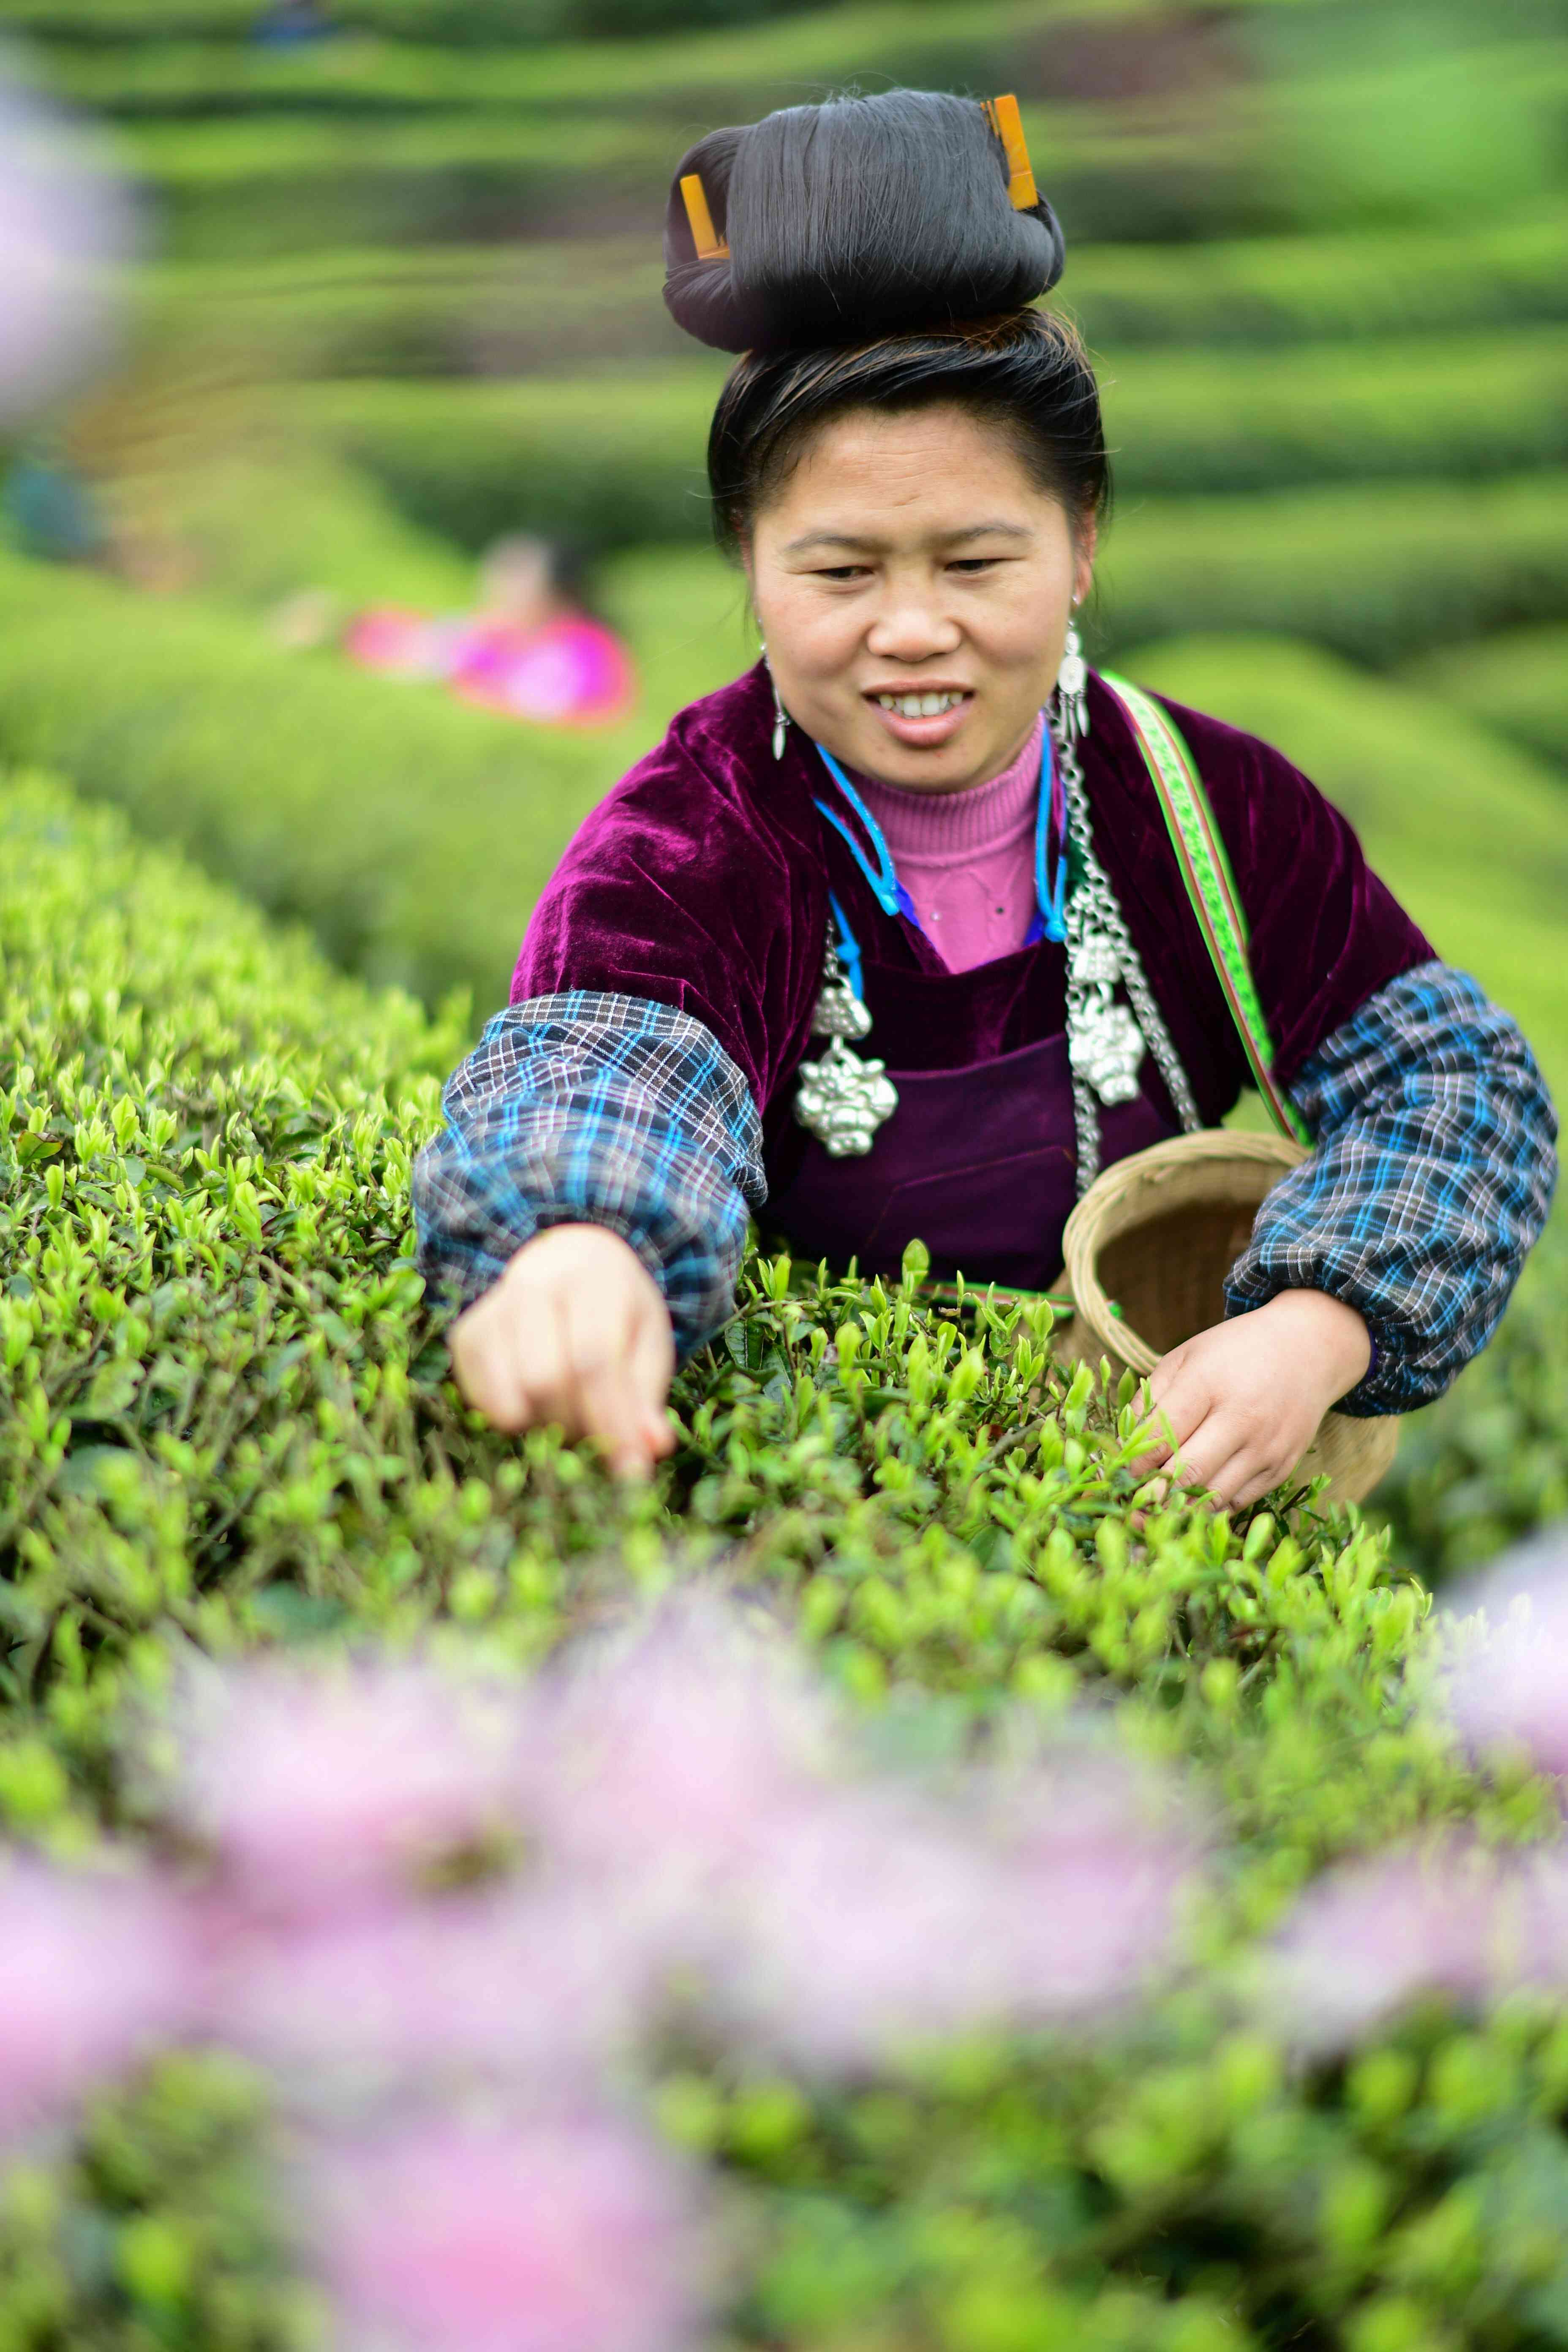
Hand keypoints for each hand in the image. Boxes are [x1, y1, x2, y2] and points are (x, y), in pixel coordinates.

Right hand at [448, 1224, 675, 1478]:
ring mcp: (494, 1307)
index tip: (631, 1470)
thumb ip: (646, 1399)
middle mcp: (536, 1282)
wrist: (569, 1267)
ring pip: (510, 1391)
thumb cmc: (617, 1317)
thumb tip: (652, 1449)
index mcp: (594, 1279)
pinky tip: (534, 1410)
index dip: (611, 1421)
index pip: (595, 1359)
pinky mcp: (466, 1334)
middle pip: (546, 1378)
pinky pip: (479, 1395)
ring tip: (568, 1418)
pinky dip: (508, 1419)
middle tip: (596, 1436)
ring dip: (544, 1427)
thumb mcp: (648, 1347)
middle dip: (576, 1426)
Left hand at [1128, 1288, 1371, 1509]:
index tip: (1119, 1471)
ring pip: (1214, 1496)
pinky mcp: (1283, 1467)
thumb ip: (1150, 1398)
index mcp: (1209, 1383)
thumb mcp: (1185, 1357)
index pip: (1161, 1435)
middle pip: (1188, 1473)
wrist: (1307, 1350)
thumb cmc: (1234, 1353)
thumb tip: (1124, 1444)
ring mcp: (1267, 1447)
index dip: (1134, 1461)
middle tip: (1131, 1502)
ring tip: (1155, 1509)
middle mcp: (1243, 1418)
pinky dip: (1211, 1506)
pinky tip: (1193, 1500)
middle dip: (1153, 1494)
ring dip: (1180, 1508)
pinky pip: (1238, 1502)